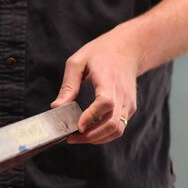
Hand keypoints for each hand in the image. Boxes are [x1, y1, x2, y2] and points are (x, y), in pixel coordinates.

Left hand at [51, 28, 140, 143]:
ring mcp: (128, 102)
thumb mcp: (78, 62)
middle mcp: (122, 93)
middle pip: (112, 123)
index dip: (92, 116)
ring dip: (98, 138)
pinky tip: (90, 131)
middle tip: (72, 138)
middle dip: (91, 136)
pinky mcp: (130, 108)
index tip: (78, 126)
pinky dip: (105, 134)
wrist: (128, 49)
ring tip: (80, 137)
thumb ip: (68, 85)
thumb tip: (56, 107)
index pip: (105, 102)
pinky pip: (119, 127)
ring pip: (117, 130)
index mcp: (108, 79)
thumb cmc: (101, 53)